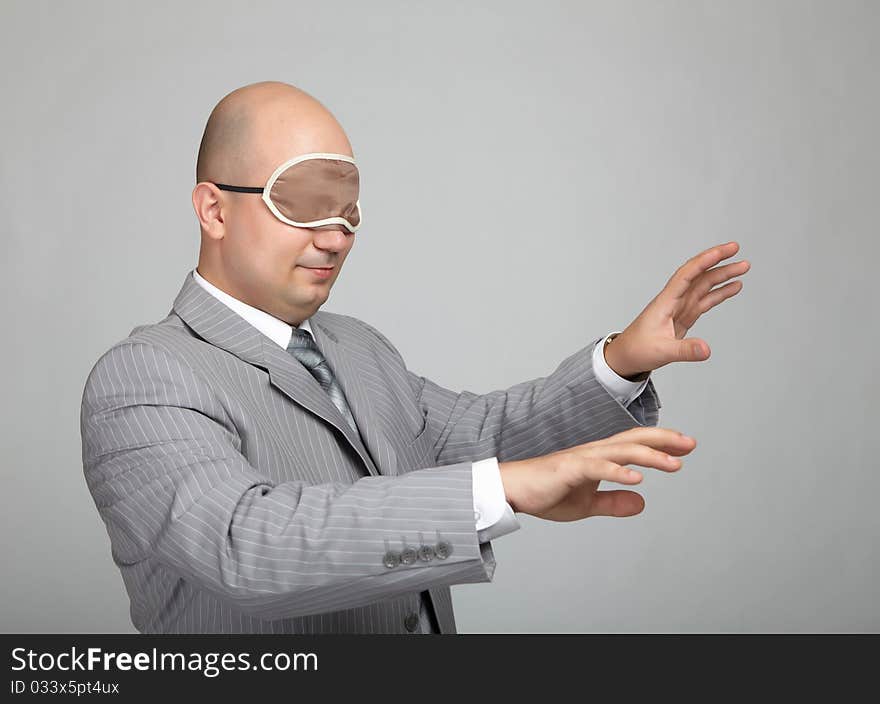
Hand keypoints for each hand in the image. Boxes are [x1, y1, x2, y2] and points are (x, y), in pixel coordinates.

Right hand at [498, 427, 695, 520]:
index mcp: (598, 458)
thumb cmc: (545, 493)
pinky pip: (597, 469)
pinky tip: (637, 479)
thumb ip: (613, 502)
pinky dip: (618, 473)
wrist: (512, 490)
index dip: (661, 444)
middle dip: (663, 440)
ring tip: (674, 464)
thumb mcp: (586, 504)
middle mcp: (593, 452)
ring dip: (649, 456)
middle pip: (634, 439)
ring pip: (621, 451)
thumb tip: (641, 502)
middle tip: (690, 444)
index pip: (634, 445)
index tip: (686, 447)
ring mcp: (581, 458)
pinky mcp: (569, 469)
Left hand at [604, 241, 750, 378]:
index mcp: (665, 302)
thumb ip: (685, 350)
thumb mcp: (662, 351)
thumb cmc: (638, 350)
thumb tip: (706, 350)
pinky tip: (734, 286)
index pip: (687, 275)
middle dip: (717, 260)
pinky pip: (705, 300)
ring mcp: (680, 307)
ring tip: (743, 266)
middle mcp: (673, 300)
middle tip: (736, 248)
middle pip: (698, 274)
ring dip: (723, 275)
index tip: (723, 251)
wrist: (627, 356)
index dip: (705, 260)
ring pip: (704, 285)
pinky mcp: (684, 315)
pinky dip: (720, 292)